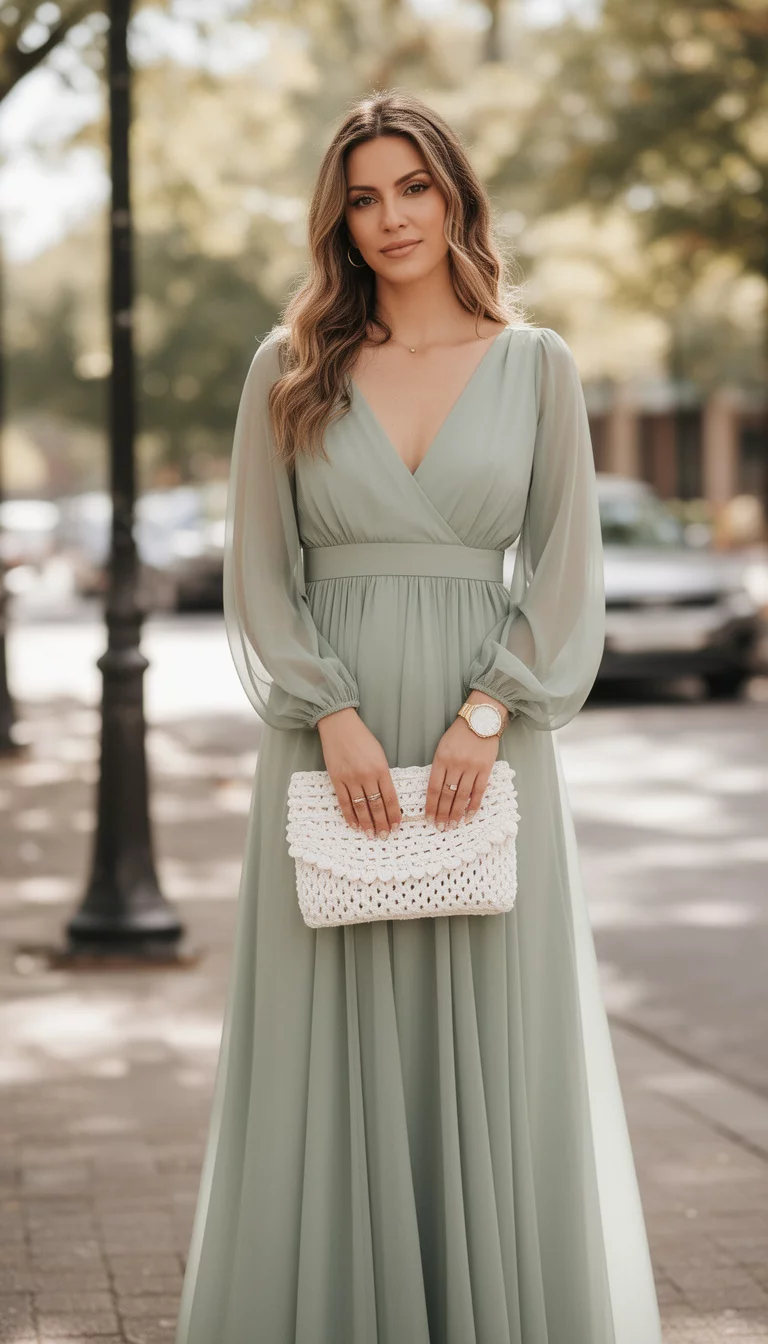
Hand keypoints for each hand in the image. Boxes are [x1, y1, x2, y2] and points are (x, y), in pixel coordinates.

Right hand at [316, 706, 401, 836]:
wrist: (339, 726)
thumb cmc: (362, 738)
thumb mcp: (380, 754)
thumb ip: (383, 775)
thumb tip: (387, 797)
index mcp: (381, 769)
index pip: (390, 797)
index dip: (394, 814)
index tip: (396, 826)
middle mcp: (366, 776)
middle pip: (376, 806)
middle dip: (382, 823)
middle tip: (384, 835)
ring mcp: (350, 779)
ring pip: (361, 807)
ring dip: (367, 823)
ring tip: (371, 834)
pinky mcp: (336, 779)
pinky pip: (344, 802)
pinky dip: (349, 815)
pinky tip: (354, 825)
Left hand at [425, 693, 508, 829]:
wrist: (481, 719)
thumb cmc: (459, 733)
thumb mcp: (443, 747)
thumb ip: (439, 767)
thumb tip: (436, 791)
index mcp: (441, 759)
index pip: (433, 787)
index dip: (430, 805)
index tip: (428, 818)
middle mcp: (455, 764)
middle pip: (446, 794)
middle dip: (442, 813)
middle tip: (440, 827)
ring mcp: (471, 767)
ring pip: (461, 796)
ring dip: (456, 813)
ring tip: (452, 825)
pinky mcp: (486, 769)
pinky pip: (479, 791)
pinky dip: (473, 806)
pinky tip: (469, 816)